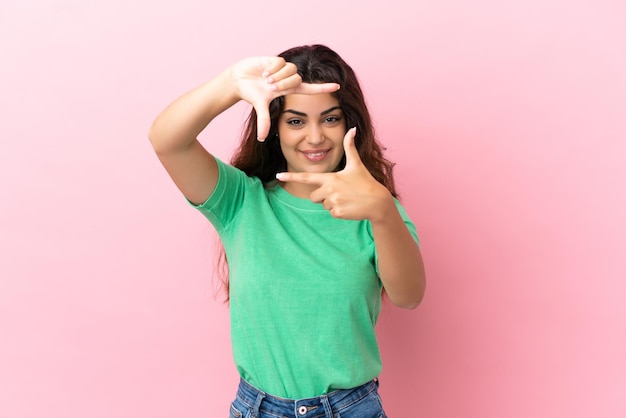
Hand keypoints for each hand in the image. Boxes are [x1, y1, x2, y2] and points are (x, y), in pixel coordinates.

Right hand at [230, 57, 339, 140]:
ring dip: (277, 77)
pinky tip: (263, 72)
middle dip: (283, 85)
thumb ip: (264, 121)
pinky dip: (272, 69)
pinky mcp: (276, 59)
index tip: (338, 86)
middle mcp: (288, 78)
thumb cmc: (251, 93)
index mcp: (289, 90)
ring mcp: (283, 68)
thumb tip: (262, 139)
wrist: (239, 80)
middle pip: (297, 79)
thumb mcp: (260, 107)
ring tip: (266, 80)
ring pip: (290, 70)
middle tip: (270, 88)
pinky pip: (280, 63)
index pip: (311, 89)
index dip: (323, 88)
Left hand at [276, 128, 394, 220]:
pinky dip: (339, 211)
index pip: (306, 177)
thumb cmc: (365, 182)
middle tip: (339, 192)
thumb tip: (352, 129)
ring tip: (346, 198)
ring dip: (332, 203)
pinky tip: (349, 206)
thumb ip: (350, 147)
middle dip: (322, 196)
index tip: (278, 175)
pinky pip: (331, 213)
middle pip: (313, 196)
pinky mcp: (337, 212)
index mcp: (330, 177)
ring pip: (323, 205)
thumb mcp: (356, 164)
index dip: (291, 176)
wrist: (377, 202)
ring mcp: (333, 202)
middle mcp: (329, 189)